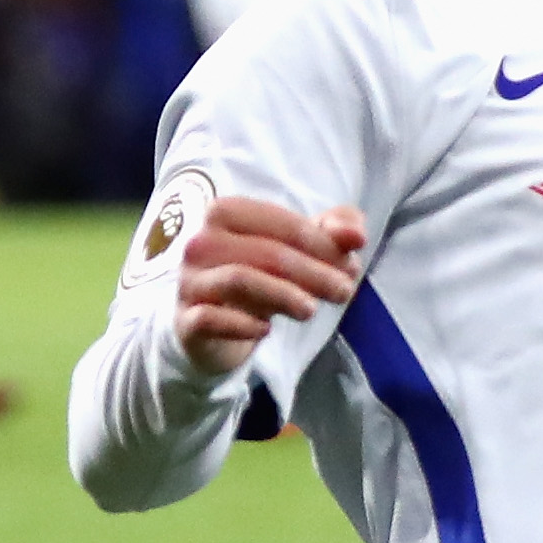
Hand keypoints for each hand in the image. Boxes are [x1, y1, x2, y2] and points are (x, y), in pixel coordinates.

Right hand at [175, 198, 369, 375]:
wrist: (210, 327)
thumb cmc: (259, 276)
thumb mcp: (297, 250)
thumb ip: (332, 233)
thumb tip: (357, 236)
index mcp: (226, 212)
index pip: (283, 224)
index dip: (323, 245)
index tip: (352, 267)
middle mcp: (201, 242)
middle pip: (266, 252)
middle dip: (313, 272)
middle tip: (345, 292)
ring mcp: (189, 281)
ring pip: (240, 280)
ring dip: (284, 295)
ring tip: (312, 310)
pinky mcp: (184, 320)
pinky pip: (210, 318)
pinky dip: (242, 324)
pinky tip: (267, 330)